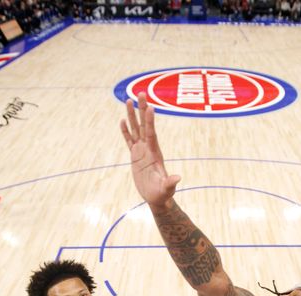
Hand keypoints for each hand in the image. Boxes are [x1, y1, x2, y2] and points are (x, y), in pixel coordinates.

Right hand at [120, 92, 180, 209]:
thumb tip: (178, 178)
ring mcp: (141, 151)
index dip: (150, 121)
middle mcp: (148, 148)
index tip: (150, 107)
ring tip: (128, 100)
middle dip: (142, 109)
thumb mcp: (166, 189)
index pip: (152, 134)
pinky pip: (129, 140)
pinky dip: (125, 131)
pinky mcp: (135, 156)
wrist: (157, 198)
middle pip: (144, 125)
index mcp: (155, 153)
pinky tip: (123, 121)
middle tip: (140, 92)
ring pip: (136, 129)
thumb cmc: (162, 195)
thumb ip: (170, 183)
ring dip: (132, 115)